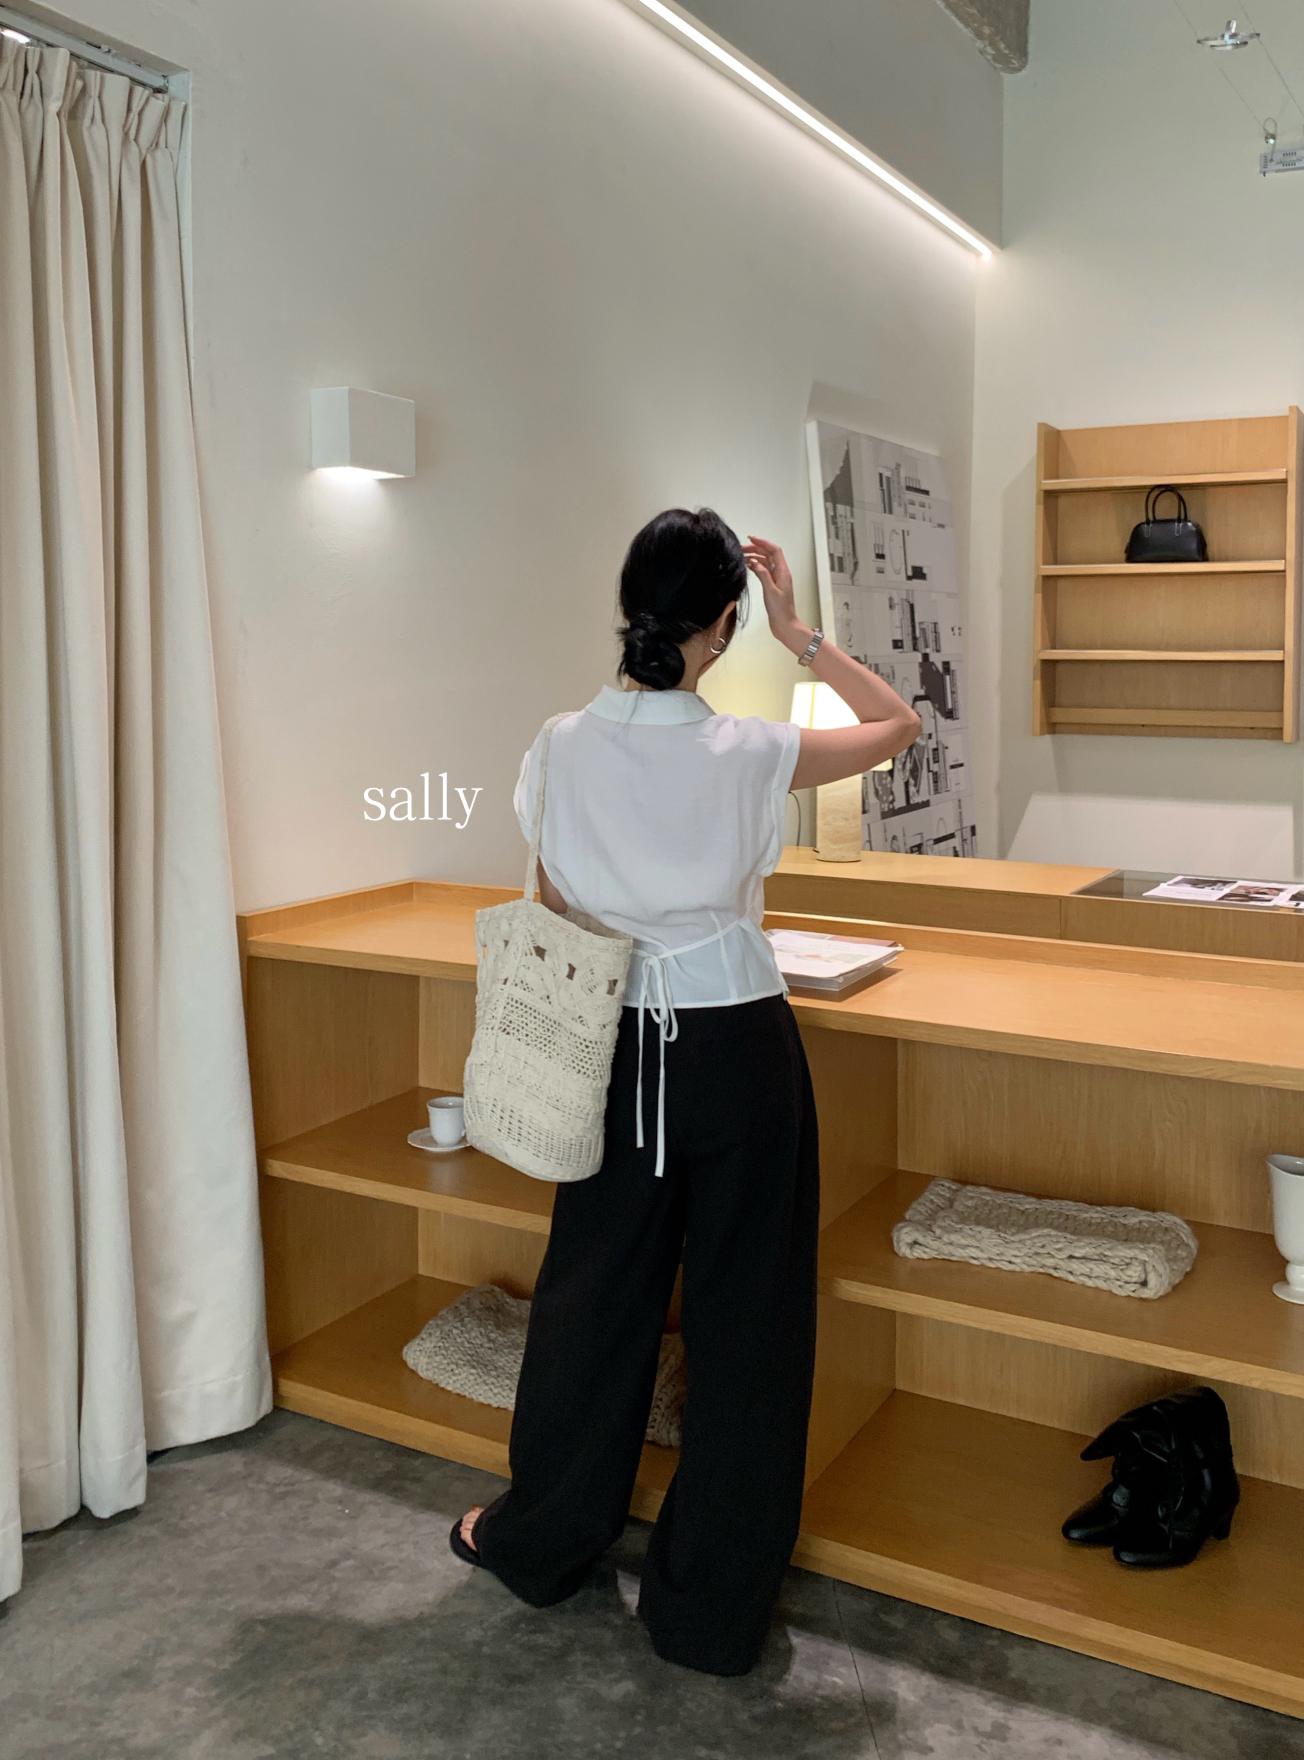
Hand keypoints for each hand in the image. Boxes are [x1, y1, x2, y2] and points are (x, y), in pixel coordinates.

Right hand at [743, 536, 809, 653]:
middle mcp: (781, 573)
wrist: (785, 624)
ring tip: (742, 556)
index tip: (751, 538)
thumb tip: (755, 562)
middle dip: (756, 548)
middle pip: (768, 554)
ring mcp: (776, 578)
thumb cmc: (781, 611)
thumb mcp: (771, 591)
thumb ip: (763, 575)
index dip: (763, 542)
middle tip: (742, 548)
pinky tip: (748, 566)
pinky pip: (763, 570)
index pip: (774, 550)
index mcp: (783, 572)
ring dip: (754, 556)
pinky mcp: (772, 585)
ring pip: (765, 562)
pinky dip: (755, 566)